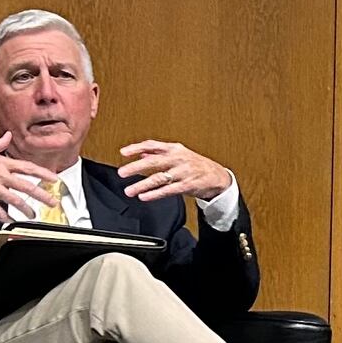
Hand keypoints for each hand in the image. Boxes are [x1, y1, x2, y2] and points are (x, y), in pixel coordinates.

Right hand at [0, 132, 60, 222]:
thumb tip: (8, 135)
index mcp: (0, 163)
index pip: (27, 167)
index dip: (43, 173)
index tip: (54, 179)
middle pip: (26, 186)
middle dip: (42, 195)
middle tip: (52, 202)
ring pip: (15, 200)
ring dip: (26, 209)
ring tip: (33, 214)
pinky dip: (6, 216)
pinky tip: (11, 220)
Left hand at [118, 140, 232, 201]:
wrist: (219, 176)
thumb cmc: (197, 165)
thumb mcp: (179, 154)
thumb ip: (160, 153)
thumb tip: (141, 153)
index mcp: (175, 149)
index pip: (152, 145)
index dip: (137, 148)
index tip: (123, 152)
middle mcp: (178, 158)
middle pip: (153, 161)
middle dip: (136, 167)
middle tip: (122, 172)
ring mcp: (183, 172)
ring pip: (159, 178)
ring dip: (142, 185)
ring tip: (130, 190)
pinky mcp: (188, 185)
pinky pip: (168, 190)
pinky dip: (155, 194)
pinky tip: (145, 196)